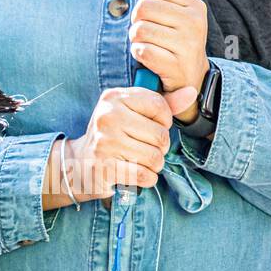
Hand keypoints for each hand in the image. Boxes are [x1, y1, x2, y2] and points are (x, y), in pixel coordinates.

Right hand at [43, 85, 198, 208]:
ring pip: (155, 158)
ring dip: (154, 165)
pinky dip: (147, 178)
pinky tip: (137, 173)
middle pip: (160, 135)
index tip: (153, 127)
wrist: (78, 163)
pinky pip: (144, 175)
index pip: (159, 106)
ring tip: (140, 161)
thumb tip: (192, 91)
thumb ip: (163, 103)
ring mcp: (105, 142)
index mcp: (114, 98)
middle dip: (160, 147)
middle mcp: (107, 116)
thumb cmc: (112, 135)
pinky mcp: (105, 167)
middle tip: (146, 148)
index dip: (164, 121)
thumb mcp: (132, 113)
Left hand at [129, 0, 209, 123]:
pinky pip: (142, 50)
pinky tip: (148, 57)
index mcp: (194, 6)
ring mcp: (186, 44)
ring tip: (147, 45)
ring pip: (139, 29)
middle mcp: (194, 22)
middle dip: (137, 20)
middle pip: (144, 7)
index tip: (150, 12)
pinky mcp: (175, 64)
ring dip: (136, 39)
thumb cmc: (178, 43)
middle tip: (146, 32)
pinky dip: (138, 54)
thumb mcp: (172, 15)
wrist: (191, 78)